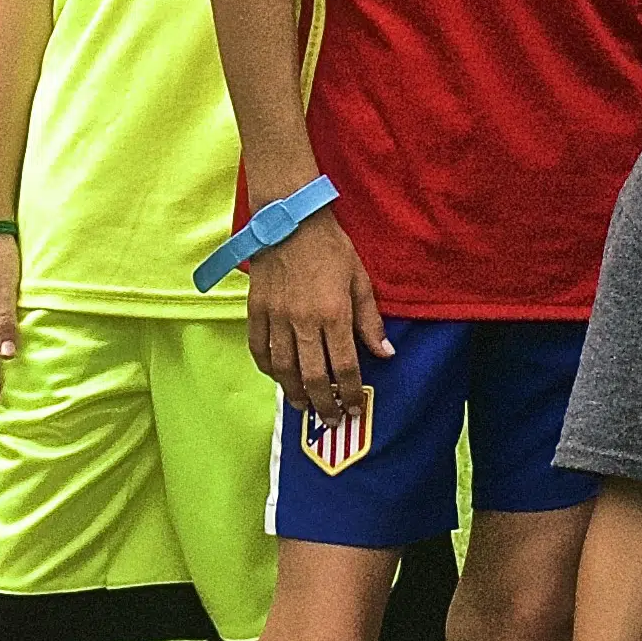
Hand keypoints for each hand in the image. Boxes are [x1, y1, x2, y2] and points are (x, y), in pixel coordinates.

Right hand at [243, 209, 387, 426]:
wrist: (290, 221)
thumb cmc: (330, 248)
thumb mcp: (360, 280)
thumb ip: (370, 321)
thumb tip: (385, 354)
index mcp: (334, 314)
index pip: (345, 367)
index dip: (351, 392)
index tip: (355, 407)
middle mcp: (303, 322)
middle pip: (313, 377)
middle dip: (324, 404)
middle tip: (331, 419)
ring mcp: (276, 318)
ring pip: (283, 370)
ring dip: (295, 393)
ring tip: (305, 406)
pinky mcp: (256, 311)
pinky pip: (259, 350)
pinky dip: (268, 369)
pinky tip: (278, 378)